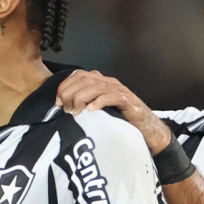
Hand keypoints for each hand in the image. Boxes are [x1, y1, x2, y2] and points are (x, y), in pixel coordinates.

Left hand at [55, 70, 171, 152]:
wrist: (146, 128)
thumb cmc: (120, 120)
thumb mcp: (98, 110)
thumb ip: (84, 105)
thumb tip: (63, 108)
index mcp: (101, 82)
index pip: (77, 75)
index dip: (64, 86)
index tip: (57, 102)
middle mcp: (109, 82)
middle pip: (83, 79)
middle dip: (69, 93)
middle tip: (65, 109)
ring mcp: (119, 90)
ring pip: (95, 86)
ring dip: (81, 98)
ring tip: (75, 112)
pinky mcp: (127, 101)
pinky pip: (111, 96)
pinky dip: (99, 102)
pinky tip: (91, 111)